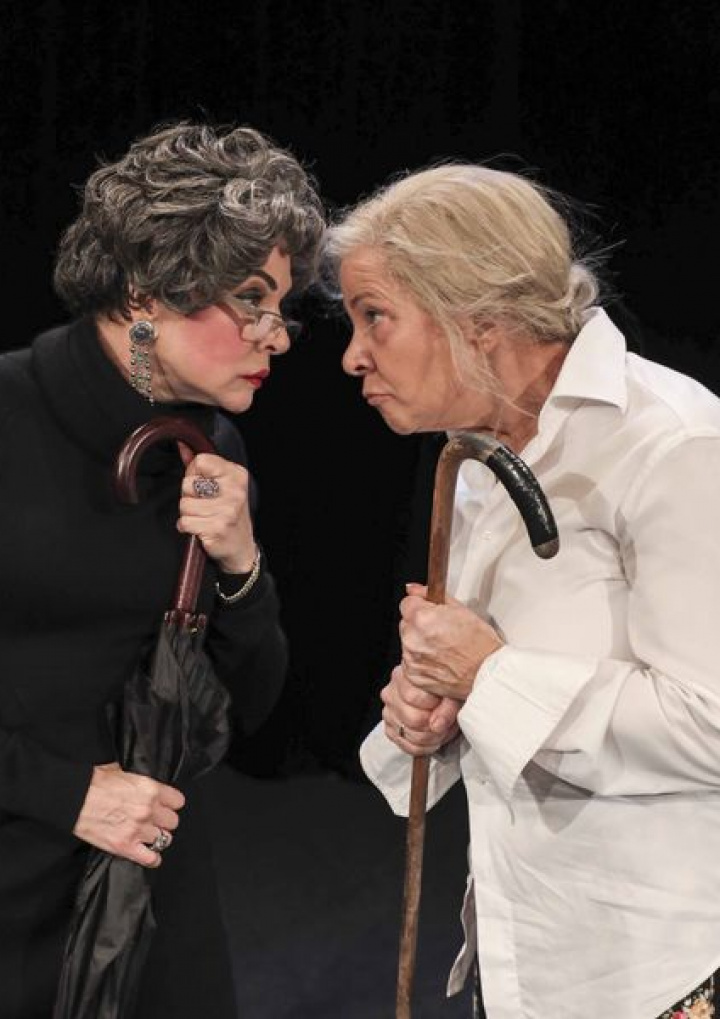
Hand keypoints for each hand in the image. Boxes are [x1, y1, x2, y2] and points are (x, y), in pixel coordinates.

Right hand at [73, 763, 185, 866]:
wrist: (73, 799)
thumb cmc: (92, 783)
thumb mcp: (120, 771)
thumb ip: (137, 780)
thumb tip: (139, 782)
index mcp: (150, 789)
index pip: (178, 802)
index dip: (171, 804)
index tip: (166, 806)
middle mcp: (148, 810)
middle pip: (172, 822)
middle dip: (164, 821)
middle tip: (155, 821)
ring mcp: (138, 830)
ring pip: (164, 840)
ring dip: (156, 838)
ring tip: (148, 835)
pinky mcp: (125, 847)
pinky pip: (151, 858)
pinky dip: (152, 858)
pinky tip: (149, 855)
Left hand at [177, 445, 255, 572]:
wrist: (241, 547)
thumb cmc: (228, 514)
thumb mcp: (222, 485)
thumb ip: (201, 466)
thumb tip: (182, 445)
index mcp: (236, 475)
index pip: (200, 461)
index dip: (194, 474)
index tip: (203, 485)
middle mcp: (235, 491)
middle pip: (188, 483)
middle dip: (189, 496)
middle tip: (204, 505)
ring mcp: (227, 510)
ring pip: (184, 504)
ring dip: (188, 514)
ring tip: (203, 518)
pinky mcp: (217, 528)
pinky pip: (184, 522)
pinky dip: (187, 527)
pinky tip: (200, 529)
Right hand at [380, 664, 460, 756]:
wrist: (442, 696)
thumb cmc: (449, 691)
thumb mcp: (455, 692)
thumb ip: (448, 706)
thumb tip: (435, 725)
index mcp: (405, 675)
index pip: (413, 697)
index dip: (435, 706)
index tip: (447, 706)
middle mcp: (392, 692)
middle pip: (412, 719)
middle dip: (435, 727)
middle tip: (447, 722)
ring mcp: (389, 711)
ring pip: (409, 735)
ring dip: (432, 738)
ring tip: (442, 729)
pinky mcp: (391, 729)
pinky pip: (406, 747)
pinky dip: (424, 747)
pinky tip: (433, 738)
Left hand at [399, 582, 503, 700]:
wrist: (486, 674)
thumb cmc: (479, 644)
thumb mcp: (460, 609)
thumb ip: (433, 595)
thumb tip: (413, 589)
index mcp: (422, 619)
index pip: (406, 603)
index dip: (421, 606)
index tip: (430, 611)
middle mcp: (413, 639)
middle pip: (406, 623)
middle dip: (419, 625)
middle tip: (441, 631)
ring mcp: (411, 659)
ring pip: (408, 642)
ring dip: (420, 643)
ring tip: (443, 648)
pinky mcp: (413, 675)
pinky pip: (410, 662)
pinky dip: (421, 660)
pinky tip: (439, 660)